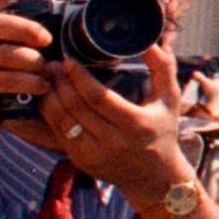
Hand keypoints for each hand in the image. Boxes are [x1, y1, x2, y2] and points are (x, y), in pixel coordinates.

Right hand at [0, 0, 56, 159]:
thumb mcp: (7, 63)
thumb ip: (20, 43)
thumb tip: (57, 29)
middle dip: (26, 28)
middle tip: (48, 39)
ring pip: (1, 52)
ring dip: (32, 61)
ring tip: (48, 71)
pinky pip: (2, 78)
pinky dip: (27, 81)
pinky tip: (42, 87)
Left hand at [33, 41, 189, 212]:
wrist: (154, 176)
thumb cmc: (162, 130)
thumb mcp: (170, 98)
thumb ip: (163, 67)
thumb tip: (149, 42)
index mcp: (136, 124)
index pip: (99, 98)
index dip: (79, 78)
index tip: (69, 60)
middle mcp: (113, 142)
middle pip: (76, 108)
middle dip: (60, 83)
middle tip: (52, 65)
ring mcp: (94, 154)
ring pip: (62, 121)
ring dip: (50, 97)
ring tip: (48, 78)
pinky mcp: (81, 161)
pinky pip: (58, 133)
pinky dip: (50, 113)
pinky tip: (49, 97)